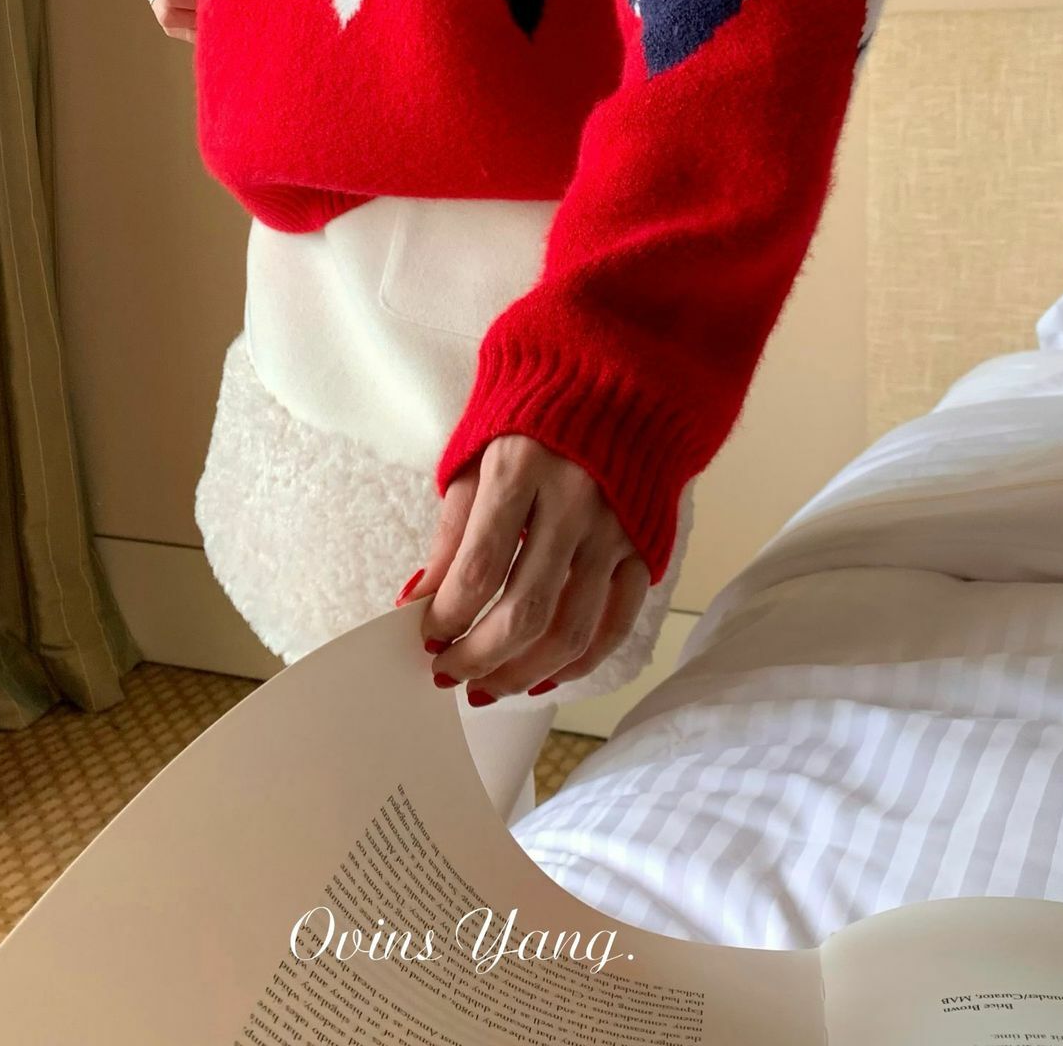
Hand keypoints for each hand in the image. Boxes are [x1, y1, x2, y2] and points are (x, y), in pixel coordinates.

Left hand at [401, 436, 650, 703]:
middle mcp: (574, 503)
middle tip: (448, 673)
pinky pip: (616, 624)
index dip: (447, 616)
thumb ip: (451, 530)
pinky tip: (544, 676)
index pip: (479, 568)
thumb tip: (418, 598)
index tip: (424, 636)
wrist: (619, 376)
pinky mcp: (645, 547)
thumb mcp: (477, 453)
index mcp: (522, 468)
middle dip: (478, 657)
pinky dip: (580, 662)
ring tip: (488, 686)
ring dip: (523, 674)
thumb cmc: (533, 414)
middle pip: (526, 610)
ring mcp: (615, 529)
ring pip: (572, 631)